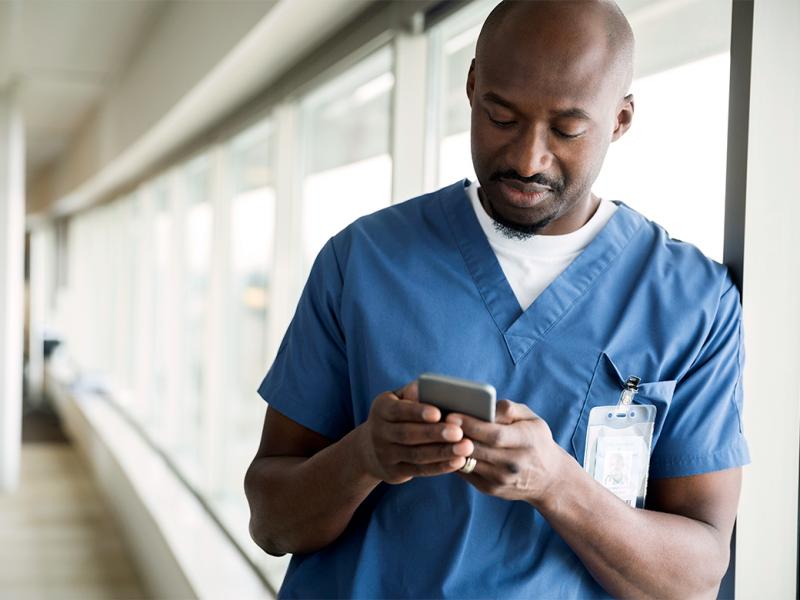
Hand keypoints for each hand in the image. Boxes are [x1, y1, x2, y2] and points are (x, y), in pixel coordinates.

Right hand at [356, 380, 473, 483]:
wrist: (370, 449)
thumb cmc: (396, 417)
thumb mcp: (397, 400)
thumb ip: (413, 393)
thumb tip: (430, 387)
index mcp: (381, 409)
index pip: (398, 410)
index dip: (417, 412)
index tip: (438, 413)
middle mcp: (380, 432)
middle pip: (408, 434)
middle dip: (434, 434)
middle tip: (458, 432)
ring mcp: (385, 454)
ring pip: (416, 455)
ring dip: (442, 452)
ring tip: (465, 447)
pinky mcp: (394, 472)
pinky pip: (420, 470)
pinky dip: (440, 466)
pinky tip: (458, 461)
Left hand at [446, 399, 565, 503]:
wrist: (548, 478)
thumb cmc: (535, 440)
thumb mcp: (532, 419)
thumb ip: (510, 409)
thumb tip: (486, 407)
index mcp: (527, 442)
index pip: (494, 434)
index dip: (471, 425)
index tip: (452, 414)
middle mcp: (514, 464)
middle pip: (478, 449)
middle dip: (455, 436)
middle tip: (435, 421)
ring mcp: (501, 480)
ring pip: (468, 462)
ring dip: (449, 448)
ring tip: (435, 432)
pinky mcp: (490, 489)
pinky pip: (466, 472)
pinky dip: (453, 459)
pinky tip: (443, 446)